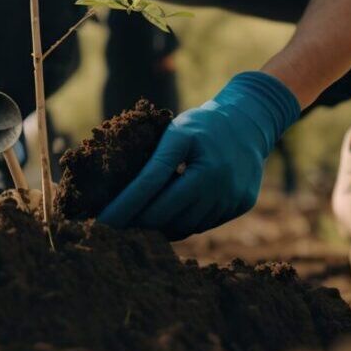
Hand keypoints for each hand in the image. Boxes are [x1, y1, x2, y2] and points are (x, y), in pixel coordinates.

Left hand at [99, 71, 299, 239]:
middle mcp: (216, 179)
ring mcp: (232, 194)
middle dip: (138, 224)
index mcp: (193, 154)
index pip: (148, 188)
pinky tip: (177, 211)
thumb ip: (153, 163)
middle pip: (166, 216)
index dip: (122, 209)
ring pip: (185, 226)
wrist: (250, 122)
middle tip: (116, 229)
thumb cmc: (202, 125)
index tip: (100, 225)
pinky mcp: (242, 204)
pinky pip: (204, 223)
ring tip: (145, 220)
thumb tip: (123, 199)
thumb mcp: (175, 132)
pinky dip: (186, 221)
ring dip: (163, 226)